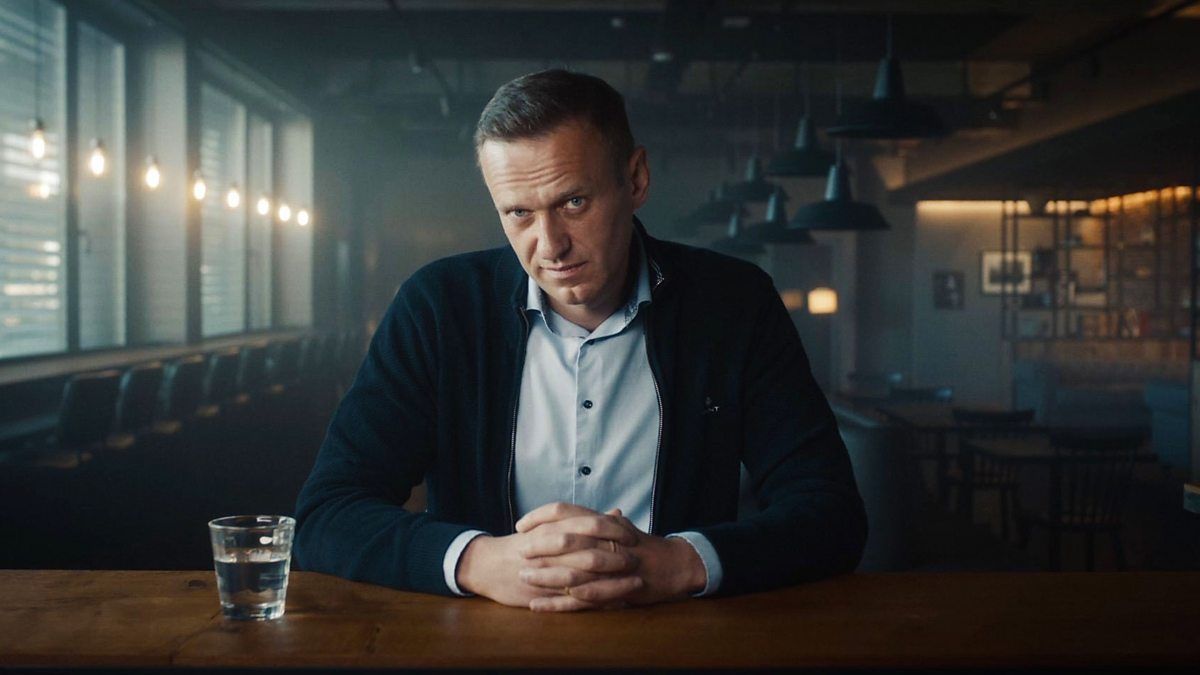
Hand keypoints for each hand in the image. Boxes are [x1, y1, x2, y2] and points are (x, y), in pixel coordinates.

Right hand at [456, 504, 640, 608]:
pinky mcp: (545, 594)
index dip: (613, 531)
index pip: (589, 525)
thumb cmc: (525, 543)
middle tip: (638, 560)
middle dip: (617, 558)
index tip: (633, 536)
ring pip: (586, 579)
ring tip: (635, 584)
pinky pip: (575, 600)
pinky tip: (615, 603)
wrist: (489, 564)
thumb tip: (617, 512)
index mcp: (554, 528)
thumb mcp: (552, 525)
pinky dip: (596, 602)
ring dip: (612, 582)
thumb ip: (587, 519)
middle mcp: (552, 549)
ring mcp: (548, 573)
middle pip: (591, 552)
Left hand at [516, 503, 707, 611]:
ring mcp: (610, 569)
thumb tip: (572, 513)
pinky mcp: (613, 592)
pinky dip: (558, 603)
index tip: (521, 524)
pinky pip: (581, 600)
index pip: (566, 511)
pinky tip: (538, 606)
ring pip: (572, 571)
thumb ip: (595, 521)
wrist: (675, 566)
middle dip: (538, 546)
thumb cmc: (645, 546)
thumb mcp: (620, 527)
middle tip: (517, 551)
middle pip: (566, 540)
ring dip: (545, 575)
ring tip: (522, 578)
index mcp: (603, 524)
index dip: (540, 516)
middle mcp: (606, 542)